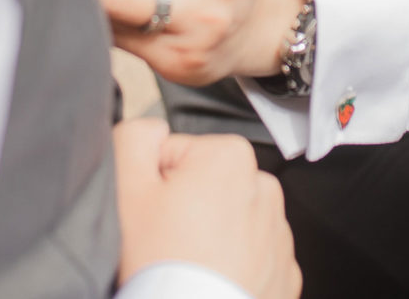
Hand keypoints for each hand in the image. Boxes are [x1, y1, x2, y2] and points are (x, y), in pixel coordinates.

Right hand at [114, 119, 298, 298]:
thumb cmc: (160, 263)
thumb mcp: (125, 187)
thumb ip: (135, 138)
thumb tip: (153, 127)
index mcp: (230, 156)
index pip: (176, 155)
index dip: (154, 184)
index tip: (151, 213)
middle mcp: (264, 189)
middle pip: (206, 187)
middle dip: (184, 209)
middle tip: (165, 242)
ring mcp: (278, 235)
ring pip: (228, 224)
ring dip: (208, 238)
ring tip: (187, 264)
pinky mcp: (282, 273)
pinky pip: (250, 259)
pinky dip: (231, 267)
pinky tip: (209, 281)